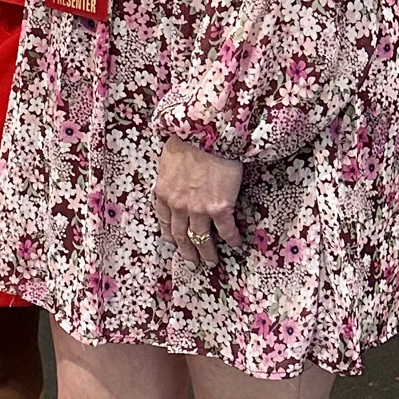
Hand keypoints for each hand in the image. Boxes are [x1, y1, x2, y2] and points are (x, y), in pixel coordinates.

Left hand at [153, 135, 242, 265]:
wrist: (207, 134)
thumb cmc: (188, 139)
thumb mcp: (168, 159)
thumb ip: (169, 176)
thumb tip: (173, 178)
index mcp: (163, 193)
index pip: (163, 219)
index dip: (168, 234)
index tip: (172, 242)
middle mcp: (178, 206)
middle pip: (180, 235)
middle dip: (185, 251)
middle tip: (190, 263)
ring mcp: (198, 209)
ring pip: (200, 239)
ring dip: (206, 253)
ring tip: (211, 262)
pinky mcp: (219, 208)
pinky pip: (226, 230)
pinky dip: (231, 239)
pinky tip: (236, 245)